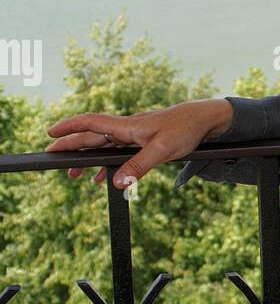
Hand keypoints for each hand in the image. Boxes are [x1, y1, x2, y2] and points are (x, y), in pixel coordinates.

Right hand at [44, 99, 234, 188]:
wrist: (205, 120)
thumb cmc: (184, 129)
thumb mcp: (162, 150)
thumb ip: (138, 167)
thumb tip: (117, 183)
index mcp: (126, 126)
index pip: (90, 124)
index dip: (68, 127)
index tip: (50, 132)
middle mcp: (127, 129)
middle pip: (91, 136)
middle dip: (70, 145)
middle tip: (50, 155)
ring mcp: (135, 136)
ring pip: (104, 146)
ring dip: (87, 159)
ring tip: (73, 175)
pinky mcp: (144, 142)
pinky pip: (119, 154)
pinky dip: (108, 165)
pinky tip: (104, 177)